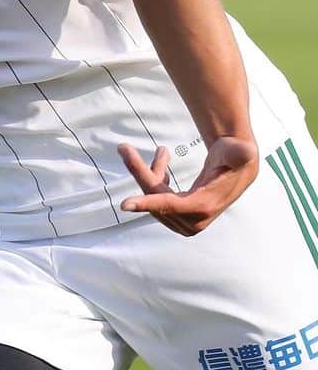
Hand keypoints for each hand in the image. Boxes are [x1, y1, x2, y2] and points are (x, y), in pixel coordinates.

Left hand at [119, 136, 259, 235]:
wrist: (239, 169)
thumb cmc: (236, 157)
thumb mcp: (239, 152)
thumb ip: (240, 152)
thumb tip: (245, 152)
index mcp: (203, 205)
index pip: (169, 205)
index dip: (147, 203)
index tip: (124, 204)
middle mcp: (195, 218)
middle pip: (156, 195)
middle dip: (139, 171)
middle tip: (124, 147)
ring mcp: (187, 221)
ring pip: (154, 195)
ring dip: (150, 171)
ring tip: (161, 151)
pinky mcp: (182, 217)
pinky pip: (158, 197)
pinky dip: (156, 178)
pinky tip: (161, 162)